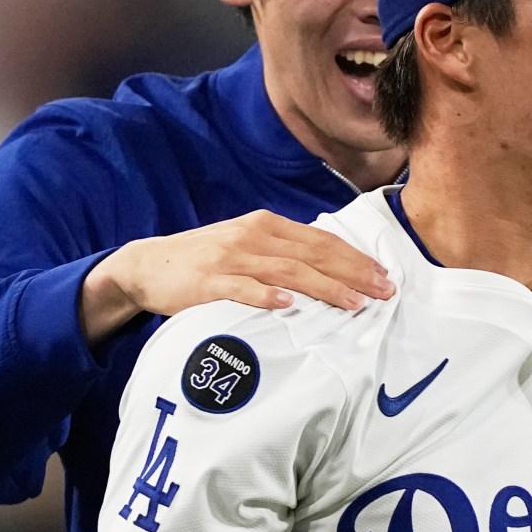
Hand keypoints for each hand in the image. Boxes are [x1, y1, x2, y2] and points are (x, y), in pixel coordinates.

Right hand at [80, 211, 396, 342]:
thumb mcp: (246, 246)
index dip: (354, 257)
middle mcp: (253, 236)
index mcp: (266, 226)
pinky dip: (267, 296)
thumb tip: (326, 267)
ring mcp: (232, 258)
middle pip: (312, 254)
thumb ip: (282, 253)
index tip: (383, 275)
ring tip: (352, 303)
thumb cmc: (204, 260)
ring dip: (324, 287)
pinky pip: (243, 288)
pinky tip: (289, 306)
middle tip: (383, 292)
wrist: (148, 266)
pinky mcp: (210, 281)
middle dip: (352, 273)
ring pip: (288, 271)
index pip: (321, 240)